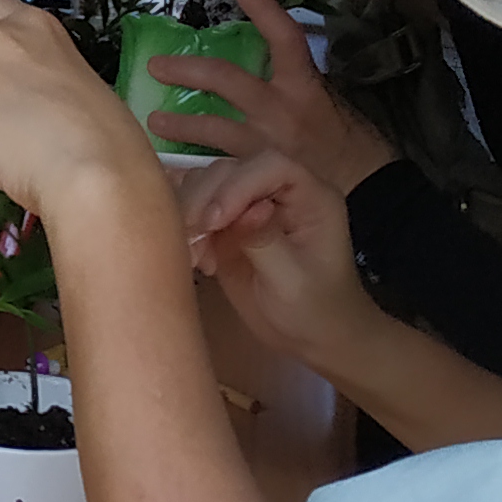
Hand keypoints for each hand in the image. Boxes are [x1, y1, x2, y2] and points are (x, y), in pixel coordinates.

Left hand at [149, 0, 396, 190]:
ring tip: (154, 120)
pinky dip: (194, 167)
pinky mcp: (255, 175)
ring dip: (180, 123)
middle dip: (188, 70)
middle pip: (226, 79)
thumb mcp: (326, 100)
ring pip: (212, 128)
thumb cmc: (345, 140)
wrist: (364, 189)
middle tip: (156, 66)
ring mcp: (264, 143)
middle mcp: (280, 110)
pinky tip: (170, 167)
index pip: (284, 37)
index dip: (264, 10)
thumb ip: (291, 81)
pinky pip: (217, 166)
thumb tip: (259, 59)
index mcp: (303, 86)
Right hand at [179, 146, 387, 372]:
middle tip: (190, 236)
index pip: (270, 165)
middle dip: (204, 197)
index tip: (214, 221)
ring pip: (207, 182)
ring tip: (193, 254)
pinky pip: (198, 208)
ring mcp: (252, 204)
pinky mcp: (229, 224)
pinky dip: (187, 228)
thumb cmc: (314, 310)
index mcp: (311, 195)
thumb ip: (265, 241)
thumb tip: (242, 211)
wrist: (312, 336)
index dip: (237, 185)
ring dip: (190, 212)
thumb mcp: (292, 281)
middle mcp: (280, 190)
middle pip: (232, 167)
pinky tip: (194, 259)